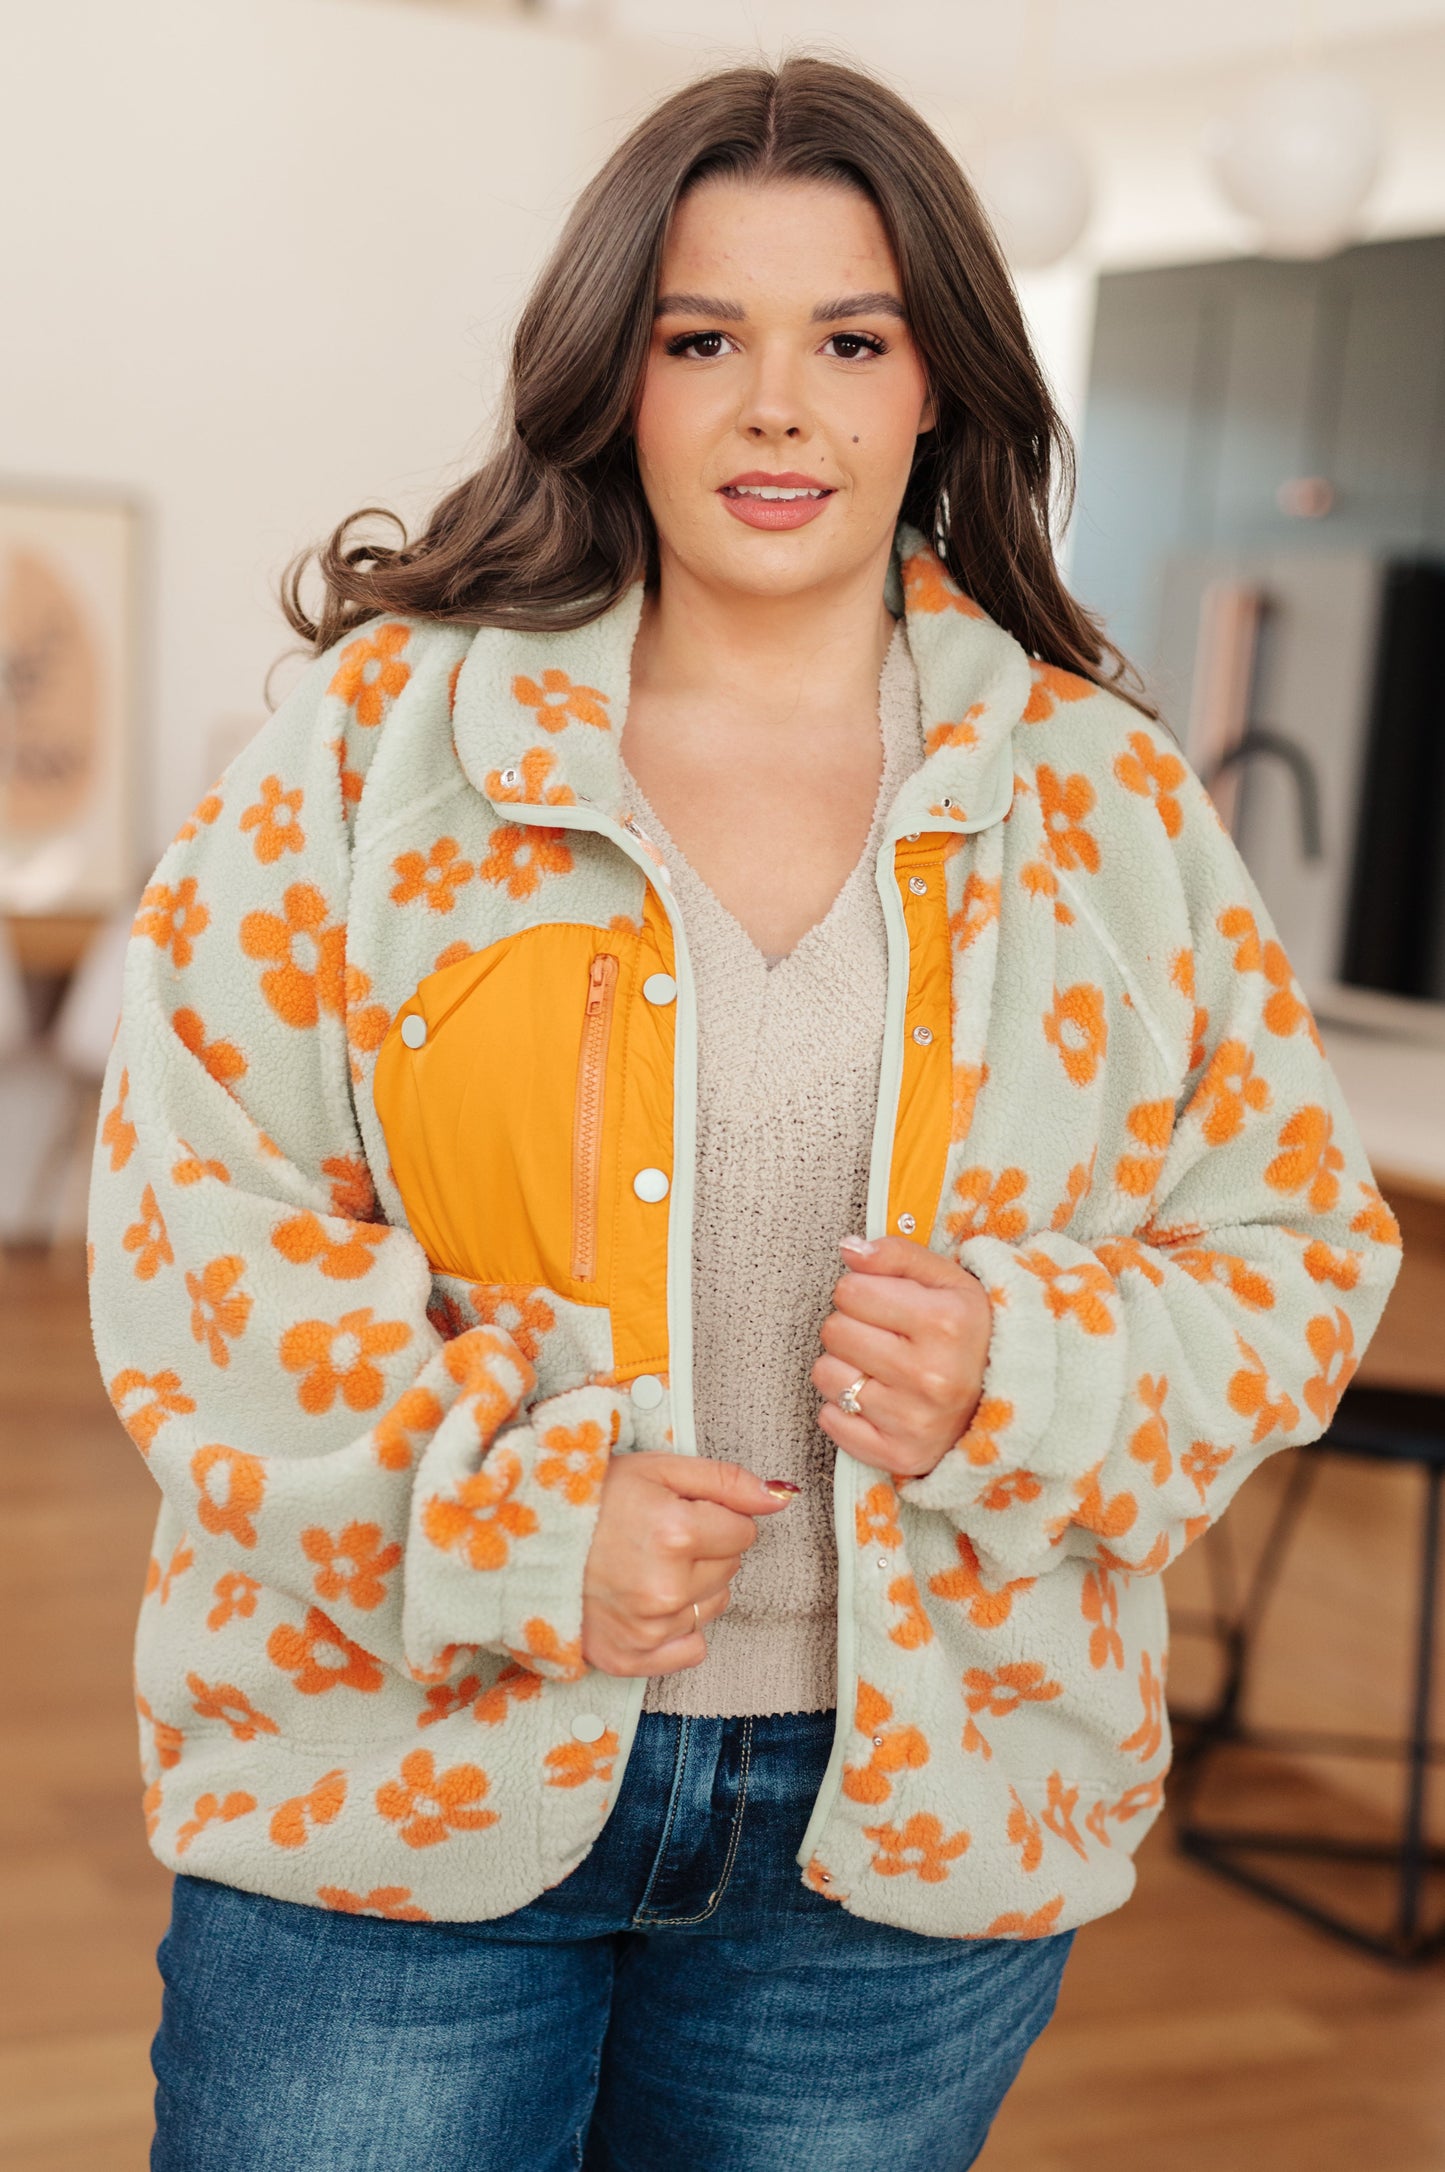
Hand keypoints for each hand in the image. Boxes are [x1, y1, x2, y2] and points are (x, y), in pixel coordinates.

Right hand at [580, 1452, 799, 1676]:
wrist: (522, 1542)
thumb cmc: (589, 1499)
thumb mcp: (658, 1469)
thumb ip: (726, 1481)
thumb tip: (781, 1496)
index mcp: (676, 1533)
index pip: (744, 1531)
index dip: (716, 1516)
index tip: (680, 1512)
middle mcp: (666, 1588)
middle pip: (730, 1569)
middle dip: (705, 1550)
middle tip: (657, 1537)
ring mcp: (648, 1629)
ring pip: (713, 1606)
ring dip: (691, 1586)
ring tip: (645, 1566)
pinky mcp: (630, 1658)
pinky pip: (691, 1648)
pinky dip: (677, 1628)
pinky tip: (644, 1603)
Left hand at [811, 1234, 992, 1482]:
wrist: (1012, 1398)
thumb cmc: (970, 1333)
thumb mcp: (949, 1281)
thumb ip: (897, 1255)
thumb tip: (848, 1249)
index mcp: (945, 1322)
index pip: (850, 1290)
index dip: (863, 1291)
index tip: (886, 1303)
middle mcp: (930, 1375)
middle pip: (834, 1331)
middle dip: (852, 1326)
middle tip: (884, 1336)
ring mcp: (914, 1421)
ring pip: (826, 1375)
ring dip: (845, 1366)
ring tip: (880, 1367)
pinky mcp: (899, 1456)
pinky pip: (830, 1420)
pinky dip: (844, 1409)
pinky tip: (878, 1400)